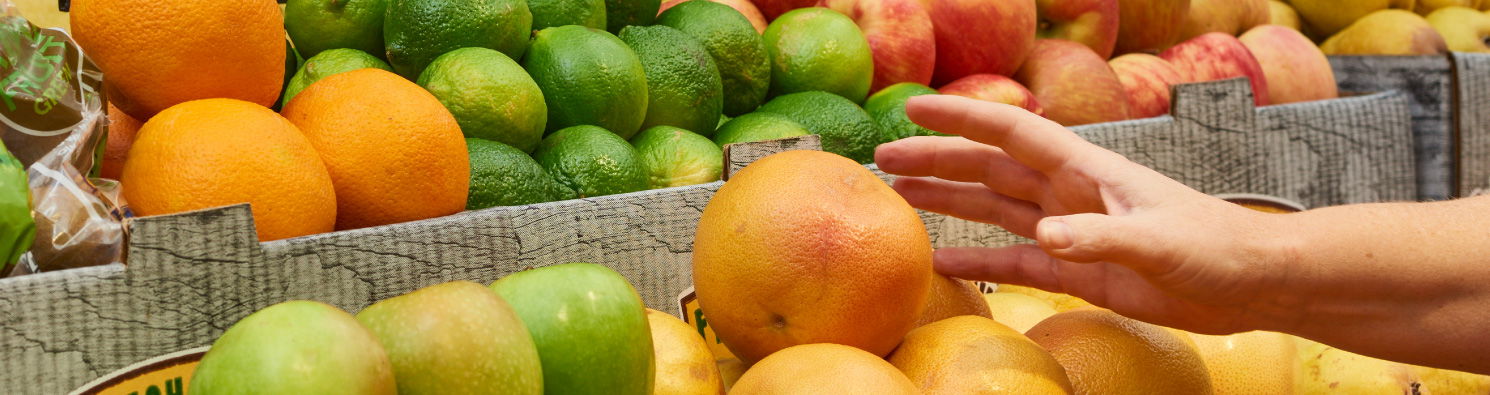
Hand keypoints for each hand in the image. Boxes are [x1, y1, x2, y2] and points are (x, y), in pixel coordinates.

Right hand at [876, 95, 1297, 333]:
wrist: (1252, 282)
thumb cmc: (1216, 246)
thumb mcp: (1159, 241)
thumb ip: (1102, 238)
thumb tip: (1045, 238)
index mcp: (1086, 169)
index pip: (1012, 134)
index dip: (961, 119)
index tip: (913, 106)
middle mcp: (1069, 193)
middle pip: (988, 169)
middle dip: (937, 160)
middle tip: (883, 158)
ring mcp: (1070, 230)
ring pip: (994, 210)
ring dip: (949, 203)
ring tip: (900, 197)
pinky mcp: (1077, 270)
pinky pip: (1014, 263)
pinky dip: (977, 262)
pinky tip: (941, 264)